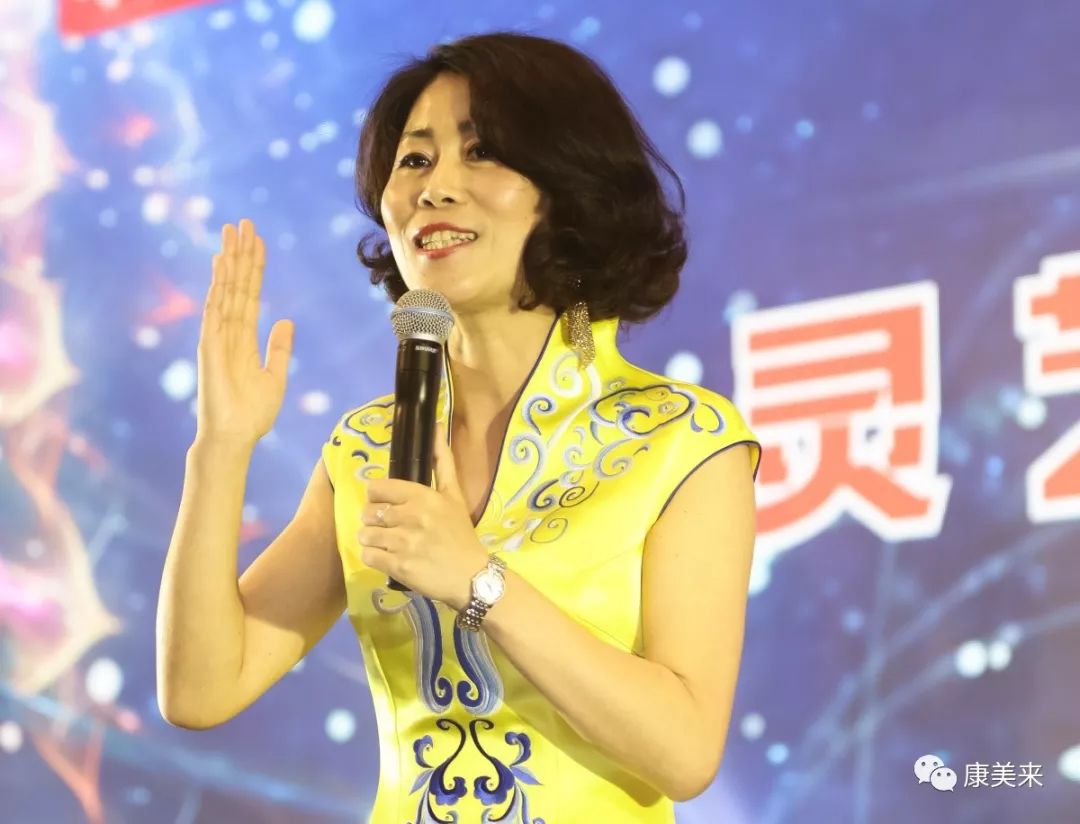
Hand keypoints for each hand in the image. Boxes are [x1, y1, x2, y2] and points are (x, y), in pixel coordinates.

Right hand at [196, 219, 293, 445]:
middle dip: (240, 254)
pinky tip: (221, 265)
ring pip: (225, 290)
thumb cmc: (252, 414)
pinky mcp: (210, 346)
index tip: (257, 241)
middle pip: (236, 284)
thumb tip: (286, 320)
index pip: (250, 294)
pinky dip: (219, 286)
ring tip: (232, 232)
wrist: (234, 437)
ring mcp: (217, 337)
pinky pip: (215, 309)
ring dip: (229, 261)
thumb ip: (279, 348)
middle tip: (243, 223)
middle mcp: (229, 332)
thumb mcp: (275, 376)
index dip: (254, 268)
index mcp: (245, 338)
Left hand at [358, 422, 490, 608]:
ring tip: (389, 545)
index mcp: (422, 496)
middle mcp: (412, 516)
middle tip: (390, 528)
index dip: (377, 497)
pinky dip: (374, 558)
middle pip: (368, 512)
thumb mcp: (453, 495)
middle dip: (374, 521)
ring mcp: (404, 542)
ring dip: (373, 540)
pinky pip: (368, 556)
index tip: (387, 506)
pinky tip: (389, 558)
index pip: (376, 488)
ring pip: (365, 534)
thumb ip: (442, 461)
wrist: (471, 576)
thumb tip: (437, 424)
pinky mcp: (398, 566)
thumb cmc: (460, 534)